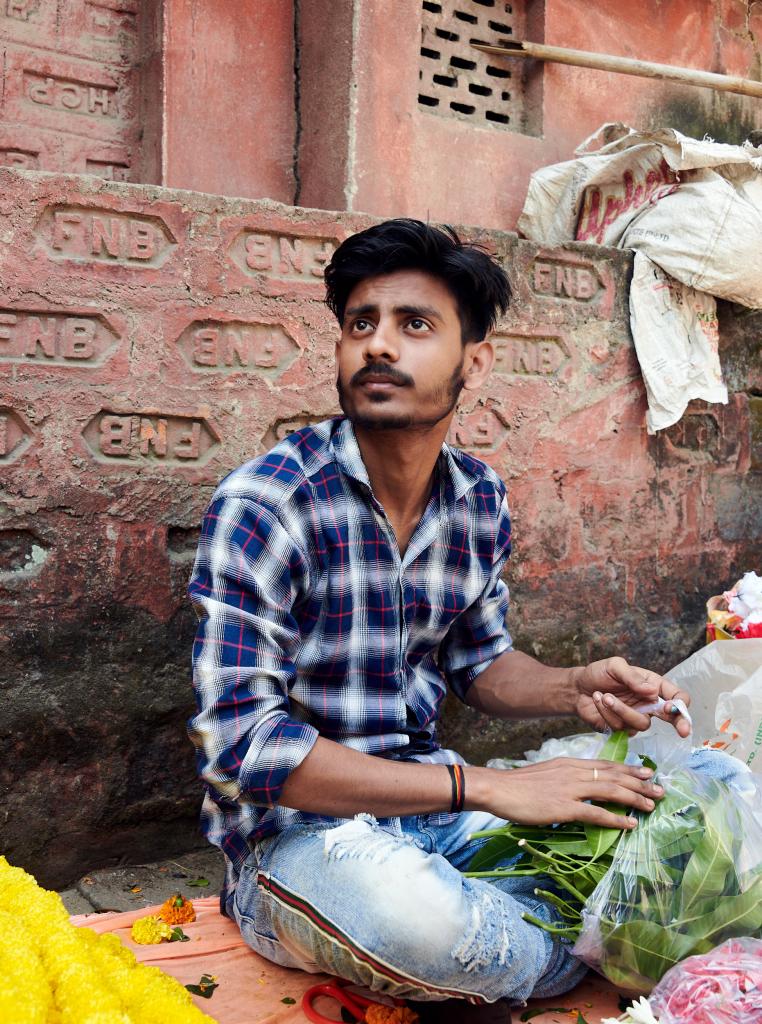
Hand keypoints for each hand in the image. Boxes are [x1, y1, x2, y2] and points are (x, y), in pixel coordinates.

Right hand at [476, 757, 663, 827]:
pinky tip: (630, 823)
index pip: (606, 764)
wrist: (498, 788)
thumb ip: (566, 778)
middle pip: (614, 775)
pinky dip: (616, 818)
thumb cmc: (518, 785)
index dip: (629, 769)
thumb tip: (581, 788)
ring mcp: (570, 788)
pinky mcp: (565, 806)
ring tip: (652, 805)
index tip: (647, 773)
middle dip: (640, 783)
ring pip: (611, 790)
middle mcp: (574, 772)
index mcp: (570, 763)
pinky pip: (597, 812)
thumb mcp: (547, 774)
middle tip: (660, 789)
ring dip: (635, 798)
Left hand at [572, 656, 690, 737]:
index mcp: (652, 686)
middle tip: (683, 731)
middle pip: (672, 718)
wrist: (577, 688)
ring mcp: (636, 718)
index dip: (679, 703)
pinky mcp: (621, 729)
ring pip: (641, 723)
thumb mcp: (615, 666)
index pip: (676, 696)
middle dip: (680, 724)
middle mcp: (648, 704)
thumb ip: (633, 677)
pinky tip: (598, 700)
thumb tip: (653, 691)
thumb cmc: (598, 674)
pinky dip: (608, 713)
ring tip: (605, 696)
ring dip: (622, 710)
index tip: (670, 706)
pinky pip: (621, 728)